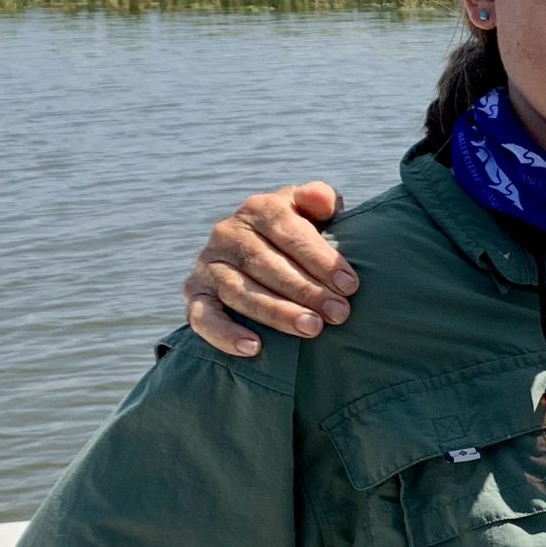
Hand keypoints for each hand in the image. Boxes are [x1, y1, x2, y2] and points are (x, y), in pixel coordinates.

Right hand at [184, 182, 352, 356]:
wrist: (263, 255)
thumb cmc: (299, 236)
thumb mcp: (311, 212)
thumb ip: (320, 198)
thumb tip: (321, 199)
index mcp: (258, 209)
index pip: (288, 231)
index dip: (320, 259)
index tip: (350, 285)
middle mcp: (227, 233)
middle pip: (265, 263)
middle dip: (306, 290)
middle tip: (339, 313)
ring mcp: (208, 265)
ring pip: (239, 291)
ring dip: (277, 312)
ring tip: (312, 329)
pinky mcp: (195, 295)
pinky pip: (204, 317)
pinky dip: (226, 334)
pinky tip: (254, 348)